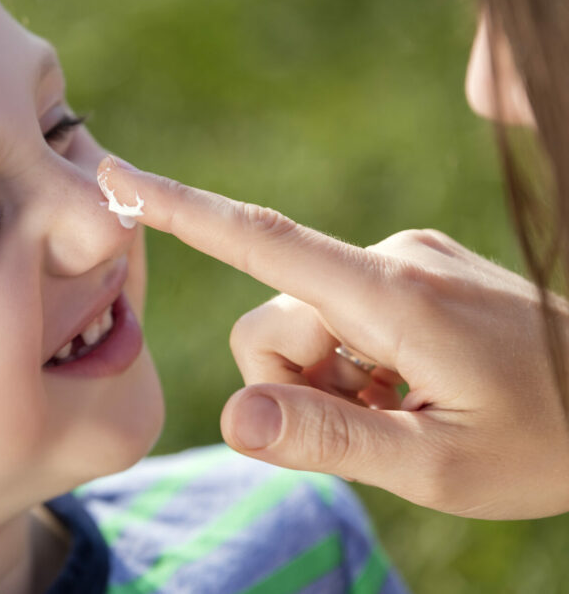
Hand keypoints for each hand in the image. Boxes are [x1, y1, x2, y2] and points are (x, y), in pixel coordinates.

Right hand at [97, 155, 568, 518]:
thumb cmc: (547, 442)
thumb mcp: (437, 466)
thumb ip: (329, 437)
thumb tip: (234, 416)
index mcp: (392, 295)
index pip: (260, 238)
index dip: (179, 208)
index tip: (115, 175)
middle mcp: (390, 256)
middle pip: (272, 319)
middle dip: (296, 381)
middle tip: (376, 422)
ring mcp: (403, 257)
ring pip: (302, 321)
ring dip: (329, 377)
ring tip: (403, 407)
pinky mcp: (410, 268)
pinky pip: (338, 313)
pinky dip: (352, 361)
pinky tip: (412, 387)